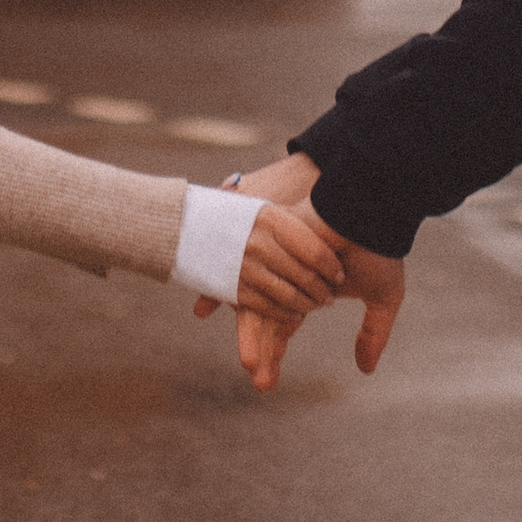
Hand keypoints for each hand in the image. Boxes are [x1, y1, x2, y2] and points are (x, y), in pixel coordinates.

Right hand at [190, 155, 329, 335]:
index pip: (314, 251)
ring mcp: (244, 267)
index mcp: (270, 219)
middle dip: (323, 289)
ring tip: (317, 304)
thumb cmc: (231, 214)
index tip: (339, 274)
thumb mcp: (260, 208)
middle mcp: (258, 243)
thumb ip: (291, 222)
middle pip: (305, 276)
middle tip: (330, 294)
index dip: (332, 267)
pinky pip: (267, 307)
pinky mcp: (232, 288)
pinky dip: (285, 313)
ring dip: (307, 304)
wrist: (182, 225)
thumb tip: (328, 239)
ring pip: (289, 295)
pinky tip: (294, 312)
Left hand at [218, 159, 406, 390]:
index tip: (265, 382)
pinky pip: (238, 266)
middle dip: (260, 350)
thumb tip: (365, 371)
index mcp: (309, 290)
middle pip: (265, 319)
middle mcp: (286, 276)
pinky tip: (203, 309)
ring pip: (254, 299)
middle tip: (257, 384)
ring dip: (249, 332)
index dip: (274, 352)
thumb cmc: (379, 249)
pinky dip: (220, 288)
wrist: (371, 209)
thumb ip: (373, 333)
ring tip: (248, 363)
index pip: (284, 326)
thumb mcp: (383, 296)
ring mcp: (275, 259)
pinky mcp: (266, 240)